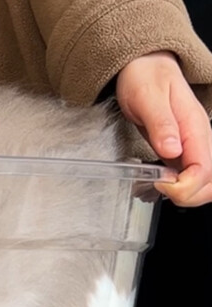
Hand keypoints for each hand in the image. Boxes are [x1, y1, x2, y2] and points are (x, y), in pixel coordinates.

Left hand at [117, 51, 211, 206]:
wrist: (145, 66)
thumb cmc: (146, 78)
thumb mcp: (147, 97)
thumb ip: (160, 123)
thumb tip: (171, 150)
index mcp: (195, 127)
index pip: (204, 169)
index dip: (186, 185)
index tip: (161, 183)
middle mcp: (200, 138)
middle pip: (211, 182)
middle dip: (189, 195)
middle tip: (159, 188)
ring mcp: (193, 145)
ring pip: (206, 183)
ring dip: (187, 194)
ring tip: (160, 187)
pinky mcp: (183, 150)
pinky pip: (193, 176)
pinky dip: (182, 187)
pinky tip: (163, 184)